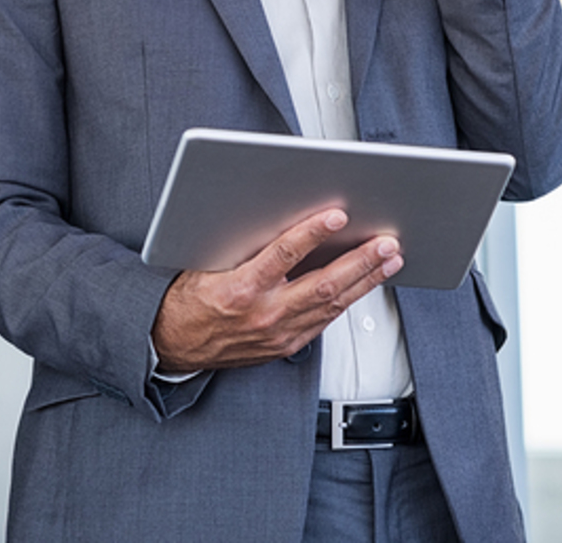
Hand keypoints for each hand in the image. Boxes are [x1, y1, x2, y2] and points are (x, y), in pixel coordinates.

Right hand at [150, 210, 402, 373]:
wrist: (172, 345)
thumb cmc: (187, 300)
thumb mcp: (205, 263)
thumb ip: (243, 245)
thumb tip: (278, 215)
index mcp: (239, 289)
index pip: (283, 255)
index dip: (313, 233)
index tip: (336, 216)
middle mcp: (263, 315)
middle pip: (323, 285)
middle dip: (360, 261)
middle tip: (386, 242)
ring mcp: (279, 335)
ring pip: (333, 305)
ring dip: (366, 281)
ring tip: (389, 260)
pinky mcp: (286, 346)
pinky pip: (324, 321)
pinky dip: (348, 300)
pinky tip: (365, 285)